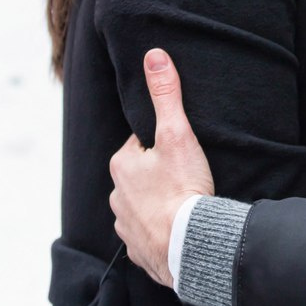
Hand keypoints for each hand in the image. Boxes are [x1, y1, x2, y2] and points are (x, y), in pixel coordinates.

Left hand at [109, 48, 214, 287]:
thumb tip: (154, 56)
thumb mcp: (177, 133)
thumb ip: (166, 94)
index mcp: (121, 163)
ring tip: (185, 201)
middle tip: (187, 174)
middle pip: (141, 173)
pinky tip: (178, 226)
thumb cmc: (182, 189)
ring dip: (159, 202)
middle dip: (159, 173)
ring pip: (142, 204)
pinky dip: (160, 229)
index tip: (182, 151)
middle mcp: (116, 194)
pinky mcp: (138, 249)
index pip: (141, 143)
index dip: (164, 143)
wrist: (189, 246)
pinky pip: (147, 233)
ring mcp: (125, 224)